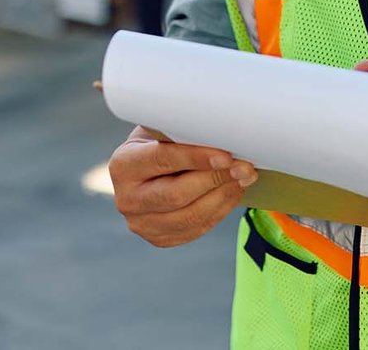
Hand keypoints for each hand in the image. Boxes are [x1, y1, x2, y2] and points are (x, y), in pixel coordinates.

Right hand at [108, 125, 257, 245]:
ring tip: (244, 179)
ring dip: (222, 197)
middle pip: (176, 194)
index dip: (196, 158)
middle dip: (215, 179)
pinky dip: (219, 211)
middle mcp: (126, 198)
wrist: (147, 168)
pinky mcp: (159, 238)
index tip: (226, 155)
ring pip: (189, 216)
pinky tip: (232, 193)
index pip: (162, 160)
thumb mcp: (162, 129)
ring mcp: (141, 223)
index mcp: (123, 164)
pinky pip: (195, 229)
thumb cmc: (159, 142)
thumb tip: (224, 132)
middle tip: (244, 167)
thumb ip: (183, 132)